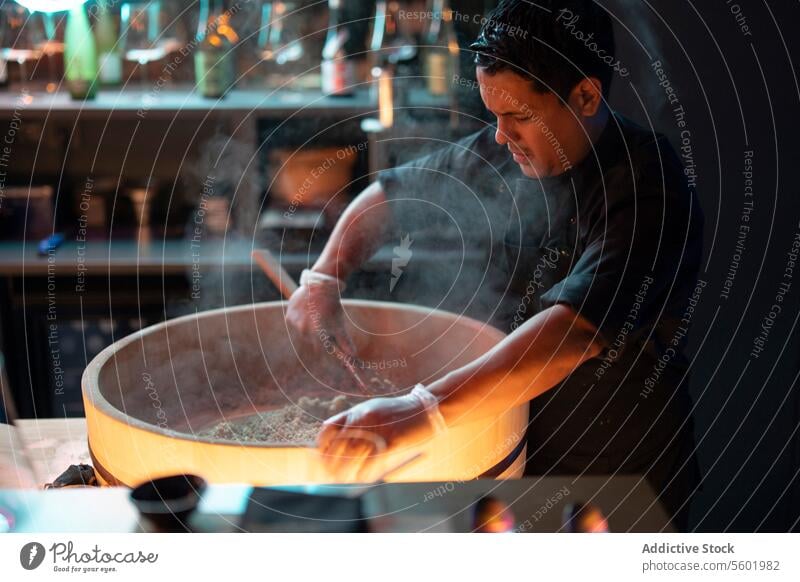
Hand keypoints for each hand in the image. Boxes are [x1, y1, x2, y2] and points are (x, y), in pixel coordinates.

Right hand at [285, 269, 355, 354]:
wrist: (321, 285)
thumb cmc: (333, 307)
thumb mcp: (340, 325)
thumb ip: (345, 343)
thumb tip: (353, 356)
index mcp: (317, 334)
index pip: (323, 350)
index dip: (329, 348)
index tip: (333, 344)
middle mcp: (304, 330)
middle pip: (313, 341)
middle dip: (320, 336)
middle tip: (325, 323)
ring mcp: (295, 323)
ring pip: (303, 333)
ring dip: (310, 328)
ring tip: (317, 316)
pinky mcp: (289, 316)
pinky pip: (296, 324)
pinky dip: (302, 320)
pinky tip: (308, 311)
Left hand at [317, 386, 444, 480]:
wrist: (425, 408)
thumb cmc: (397, 413)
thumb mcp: (371, 409)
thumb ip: (355, 423)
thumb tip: (339, 444)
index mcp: (356, 411)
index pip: (328, 429)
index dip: (322, 445)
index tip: (323, 456)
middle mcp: (362, 419)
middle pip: (337, 446)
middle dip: (331, 463)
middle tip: (331, 474)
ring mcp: (376, 430)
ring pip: (351, 457)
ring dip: (345, 472)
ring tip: (345, 478)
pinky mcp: (390, 442)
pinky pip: (370, 463)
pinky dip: (364, 473)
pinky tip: (363, 477)